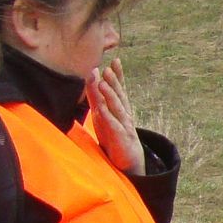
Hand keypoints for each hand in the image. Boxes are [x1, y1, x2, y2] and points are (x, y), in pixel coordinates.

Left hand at [88, 57, 143, 173]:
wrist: (128, 161)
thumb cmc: (113, 135)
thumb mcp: (103, 114)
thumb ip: (97, 96)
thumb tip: (93, 75)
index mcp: (120, 108)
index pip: (120, 89)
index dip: (118, 76)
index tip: (116, 60)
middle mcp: (124, 115)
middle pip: (119, 95)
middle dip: (115, 81)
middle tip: (109, 67)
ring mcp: (124, 126)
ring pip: (117, 108)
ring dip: (110, 95)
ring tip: (104, 82)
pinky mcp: (120, 138)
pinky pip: (113, 125)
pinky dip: (107, 116)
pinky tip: (101, 108)